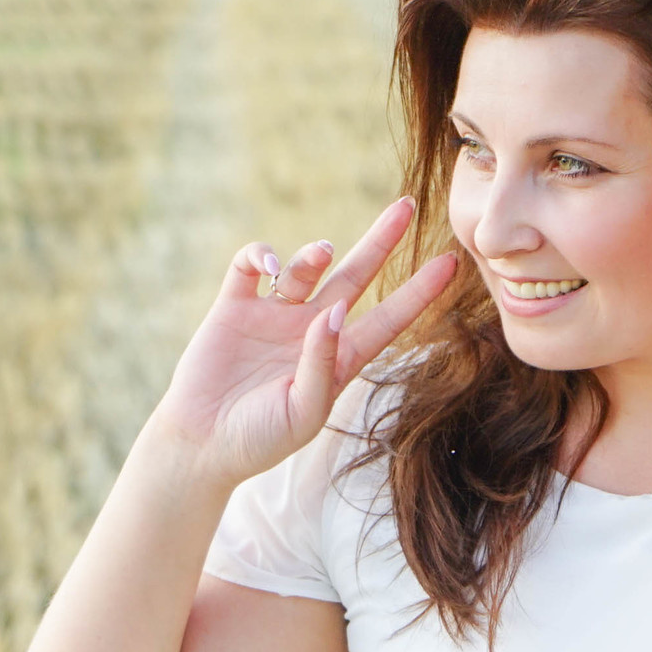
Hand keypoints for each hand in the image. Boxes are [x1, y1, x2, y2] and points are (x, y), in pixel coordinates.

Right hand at [147, 196, 460, 488]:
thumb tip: (334, 312)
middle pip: (356, 276)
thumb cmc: (259, 439)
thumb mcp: (303, 413)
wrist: (200, 444)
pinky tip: (266, 266)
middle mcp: (310, 330)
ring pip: (304, 268)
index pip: (387, 319)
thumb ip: (323, 365)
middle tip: (407, 207)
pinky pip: (250, 266)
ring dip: (314, 255)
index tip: (451, 264)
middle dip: (381, 242)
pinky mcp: (234, 307)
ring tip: (321, 255)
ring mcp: (273, 315)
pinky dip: (260, 255)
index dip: (418, 293)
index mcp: (338, 359)